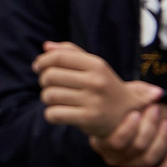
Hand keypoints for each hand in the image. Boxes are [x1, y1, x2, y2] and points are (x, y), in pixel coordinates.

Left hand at [35, 41, 154, 139]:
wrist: (128, 114)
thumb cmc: (105, 86)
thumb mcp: (95, 66)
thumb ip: (71, 53)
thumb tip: (46, 46)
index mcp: (97, 65)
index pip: (58, 57)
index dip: (42, 61)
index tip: (38, 67)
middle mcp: (96, 81)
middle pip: (50, 76)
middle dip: (43, 81)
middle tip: (49, 86)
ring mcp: (94, 101)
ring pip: (49, 95)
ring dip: (47, 98)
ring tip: (55, 100)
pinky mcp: (89, 120)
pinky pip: (54, 114)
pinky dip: (50, 114)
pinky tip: (58, 113)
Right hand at [92, 100, 166, 166]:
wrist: (129, 115)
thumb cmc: (124, 104)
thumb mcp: (126, 95)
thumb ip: (137, 93)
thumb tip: (157, 94)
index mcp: (100, 140)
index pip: (115, 142)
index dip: (128, 129)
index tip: (137, 112)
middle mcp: (112, 157)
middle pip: (136, 148)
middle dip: (149, 127)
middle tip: (156, 109)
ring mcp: (127, 166)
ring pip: (148, 159)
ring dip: (162, 140)